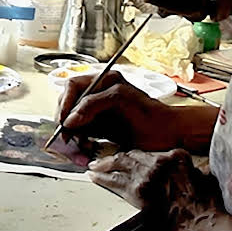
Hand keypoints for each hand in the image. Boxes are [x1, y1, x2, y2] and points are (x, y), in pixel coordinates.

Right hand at [57, 70, 179, 150]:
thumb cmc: (150, 114)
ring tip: (81, 147)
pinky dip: (80, 144)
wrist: (167, 133)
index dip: (65, 103)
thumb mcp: (119, 100)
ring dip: (73, 136)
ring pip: (73, 123)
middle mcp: (98, 94)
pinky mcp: (100, 128)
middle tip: (68, 138)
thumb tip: (70, 119)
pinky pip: (82, 135)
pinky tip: (87, 149)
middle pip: (69, 106)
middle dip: (66, 123)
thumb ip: (92, 104)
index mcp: (103, 81)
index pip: (72, 86)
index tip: (64, 121)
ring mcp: (99, 112)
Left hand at [88, 148, 223, 230]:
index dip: (136, 157)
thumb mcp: (203, 178)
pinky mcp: (137, 192)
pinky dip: (102, 178)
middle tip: (103, 159)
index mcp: (176, 156)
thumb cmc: (206, 206)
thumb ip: (189, 171)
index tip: (129, 158)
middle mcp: (159, 161)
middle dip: (116, 158)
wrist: (202, 222)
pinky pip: (115, 183)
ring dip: (105, 165)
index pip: (149, 153)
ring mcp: (147, 175)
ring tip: (94, 166)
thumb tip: (187, 174)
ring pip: (120, 164)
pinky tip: (94, 177)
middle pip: (131, 155)